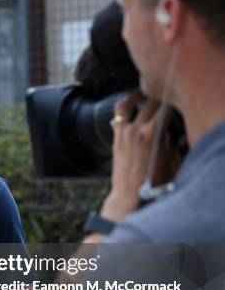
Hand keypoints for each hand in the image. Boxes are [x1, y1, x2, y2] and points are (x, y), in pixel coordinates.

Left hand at [101, 94, 159, 221]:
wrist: (129, 193)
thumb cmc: (151, 180)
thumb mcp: (167, 158)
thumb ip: (166, 138)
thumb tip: (163, 126)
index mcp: (152, 133)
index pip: (165, 107)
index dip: (171, 103)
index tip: (172, 104)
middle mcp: (136, 129)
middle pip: (148, 102)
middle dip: (156, 98)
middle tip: (160, 99)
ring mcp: (123, 132)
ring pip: (125, 104)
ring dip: (133, 97)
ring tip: (139, 97)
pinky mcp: (115, 138)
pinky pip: (116, 118)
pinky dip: (122, 112)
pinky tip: (127, 112)